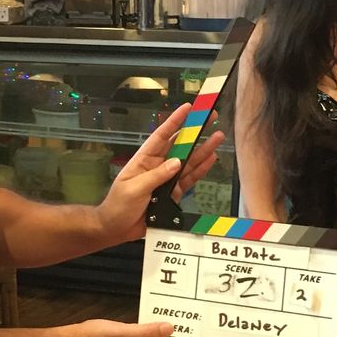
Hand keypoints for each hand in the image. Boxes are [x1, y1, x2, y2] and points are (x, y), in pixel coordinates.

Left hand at [96, 102, 228, 243]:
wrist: (118, 228)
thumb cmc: (119, 205)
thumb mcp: (134, 189)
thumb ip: (156, 176)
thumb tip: (177, 162)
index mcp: (144, 159)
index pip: (161, 136)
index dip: (174, 121)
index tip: (188, 108)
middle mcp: (158, 165)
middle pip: (179, 145)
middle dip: (195, 131)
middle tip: (211, 117)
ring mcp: (168, 179)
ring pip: (189, 161)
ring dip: (203, 150)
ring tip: (218, 137)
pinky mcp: (174, 193)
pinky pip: (190, 179)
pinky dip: (201, 170)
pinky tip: (211, 159)